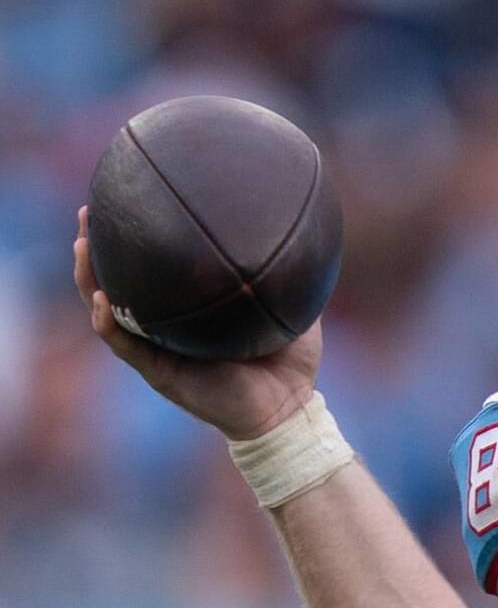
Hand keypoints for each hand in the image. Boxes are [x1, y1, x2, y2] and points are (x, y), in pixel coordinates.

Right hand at [73, 206, 321, 439]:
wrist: (289, 408)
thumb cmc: (290, 360)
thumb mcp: (292, 305)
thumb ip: (292, 273)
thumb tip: (304, 229)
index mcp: (191, 312)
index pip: (155, 271)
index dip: (135, 241)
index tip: (126, 199)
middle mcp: (167, 327)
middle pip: (117, 283)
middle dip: (97, 249)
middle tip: (88, 212)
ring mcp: (158, 349)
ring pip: (108, 310)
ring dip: (89, 279)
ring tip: (82, 246)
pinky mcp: (161, 372)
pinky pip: (126, 345)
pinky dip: (109, 323)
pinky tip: (101, 301)